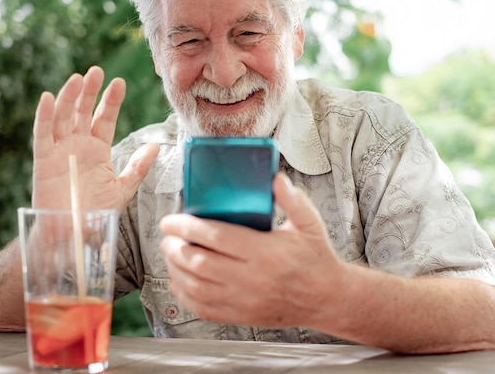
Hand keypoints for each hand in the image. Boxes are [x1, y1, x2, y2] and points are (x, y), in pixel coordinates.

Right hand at [32, 66, 158, 210]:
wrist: (72, 233)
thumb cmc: (96, 212)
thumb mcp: (123, 188)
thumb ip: (137, 166)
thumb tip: (155, 146)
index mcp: (97, 149)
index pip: (104, 118)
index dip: (110, 101)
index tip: (120, 82)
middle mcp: (78, 145)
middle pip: (82, 111)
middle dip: (90, 91)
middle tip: (98, 71)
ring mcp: (59, 150)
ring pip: (62, 117)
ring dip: (68, 97)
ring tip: (78, 79)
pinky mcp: (43, 159)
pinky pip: (42, 134)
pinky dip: (44, 116)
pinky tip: (48, 97)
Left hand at [159, 173, 346, 327]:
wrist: (327, 298)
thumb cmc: (315, 258)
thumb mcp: (310, 223)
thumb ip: (291, 199)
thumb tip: (274, 178)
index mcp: (265, 252)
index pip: (216, 237)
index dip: (188, 227)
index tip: (171, 220)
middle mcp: (252, 278)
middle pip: (199, 263)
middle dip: (175, 248)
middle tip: (167, 236)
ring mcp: (244, 300)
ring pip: (196, 286)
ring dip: (175, 270)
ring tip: (170, 254)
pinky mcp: (241, 316)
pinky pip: (203, 308)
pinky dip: (185, 295)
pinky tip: (179, 281)